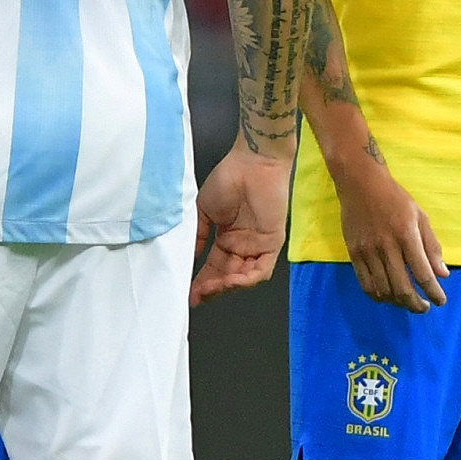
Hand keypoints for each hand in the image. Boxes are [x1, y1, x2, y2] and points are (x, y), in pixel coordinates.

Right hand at [190, 141, 292, 303]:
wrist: (251, 163)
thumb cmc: (228, 179)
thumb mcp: (203, 210)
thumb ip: (198, 234)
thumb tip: (191, 256)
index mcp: (227, 238)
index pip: (214, 267)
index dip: (201, 281)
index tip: (187, 292)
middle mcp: (243, 245)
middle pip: (227, 276)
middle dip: (211, 288)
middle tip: (196, 295)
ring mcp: (258, 245)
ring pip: (244, 277)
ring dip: (226, 286)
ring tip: (210, 289)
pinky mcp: (272, 243)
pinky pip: (261, 270)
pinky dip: (246, 279)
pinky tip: (230, 281)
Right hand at [330, 143, 446, 311]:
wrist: (360, 184)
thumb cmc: (395, 198)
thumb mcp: (421, 217)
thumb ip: (432, 247)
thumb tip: (442, 274)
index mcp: (407, 236)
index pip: (422, 273)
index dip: (433, 292)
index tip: (440, 301)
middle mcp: (386, 246)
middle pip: (402, 287)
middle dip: (416, 304)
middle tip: (425, 308)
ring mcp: (367, 251)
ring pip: (383, 289)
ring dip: (397, 302)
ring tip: (407, 303)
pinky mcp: (353, 252)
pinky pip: (364, 282)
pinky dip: (377, 295)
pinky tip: (387, 296)